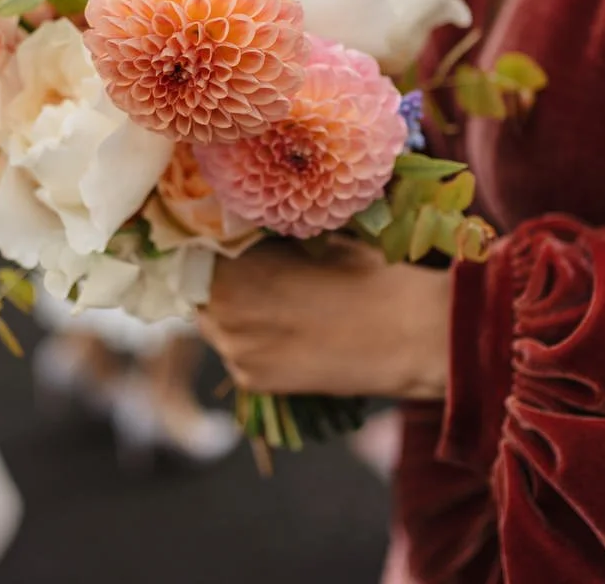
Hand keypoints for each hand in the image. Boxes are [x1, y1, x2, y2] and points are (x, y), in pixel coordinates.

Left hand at [198, 238, 449, 399]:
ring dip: (231, 305)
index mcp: (232, 269)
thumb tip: (241, 224)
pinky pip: (237, 350)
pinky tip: (288, 328)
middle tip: (248, 261)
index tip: (225, 230)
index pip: (193, 246)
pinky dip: (251, 338)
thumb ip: (266, 235)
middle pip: (199, 285)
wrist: (410, 336)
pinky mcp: (253, 381)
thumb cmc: (366, 273)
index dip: (209, 236)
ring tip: (273, 296)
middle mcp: (222, 314)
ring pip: (215, 319)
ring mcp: (236, 352)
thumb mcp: (312, 236)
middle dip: (218, 272)